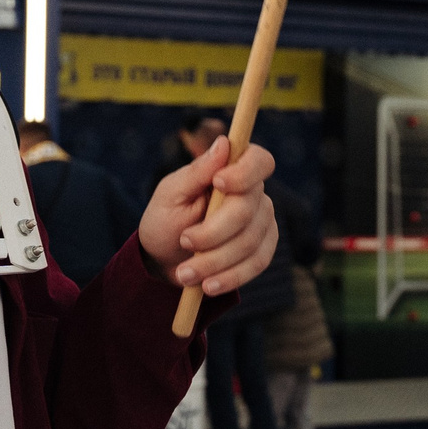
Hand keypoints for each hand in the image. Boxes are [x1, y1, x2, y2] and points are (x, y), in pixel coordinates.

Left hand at [139, 136, 277, 297]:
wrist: (165, 260)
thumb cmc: (165, 221)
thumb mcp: (170, 195)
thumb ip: (197, 172)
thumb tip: (223, 142)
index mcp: (231, 170)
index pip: (259, 160)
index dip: (245, 172)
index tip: (218, 183)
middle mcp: (253, 194)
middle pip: (248, 209)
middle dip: (213, 232)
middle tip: (185, 242)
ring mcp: (262, 222)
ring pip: (250, 241)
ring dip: (215, 261)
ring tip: (185, 274)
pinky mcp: (263, 250)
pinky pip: (257, 263)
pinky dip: (231, 277)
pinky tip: (208, 286)